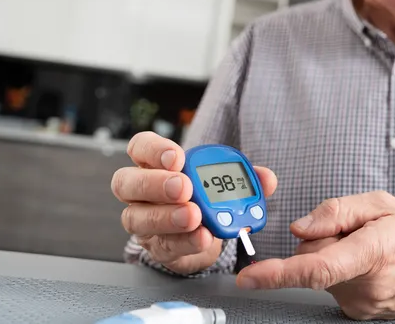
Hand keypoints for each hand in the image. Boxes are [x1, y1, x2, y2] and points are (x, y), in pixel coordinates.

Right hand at [111, 132, 276, 274]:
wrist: (203, 236)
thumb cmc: (205, 199)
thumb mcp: (225, 184)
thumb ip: (244, 177)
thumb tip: (267, 178)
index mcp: (155, 164)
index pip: (140, 147)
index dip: (154, 150)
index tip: (177, 157)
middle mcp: (140, 192)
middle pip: (127, 182)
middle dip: (156, 184)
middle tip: (184, 187)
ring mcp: (143, 220)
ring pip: (137, 218)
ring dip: (168, 217)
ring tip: (194, 217)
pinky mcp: (156, 248)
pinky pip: (164, 245)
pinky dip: (186, 241)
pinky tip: (203, 237)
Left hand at [235, 191, 394, 319]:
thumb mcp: (381, 204)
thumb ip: (337, 211)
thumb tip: (300, 228)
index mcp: (370, 253)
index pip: (316, 267)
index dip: (278, 273)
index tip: (249, 278)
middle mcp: (363, 286)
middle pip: (312, 260)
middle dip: (321, 242)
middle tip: (354, 233)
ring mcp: (360, 304)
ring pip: (321, 274)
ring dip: (334, 259)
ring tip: (368, 252)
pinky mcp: (357, 313)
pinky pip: (332, 286)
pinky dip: (342, 273)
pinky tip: (368, 267)